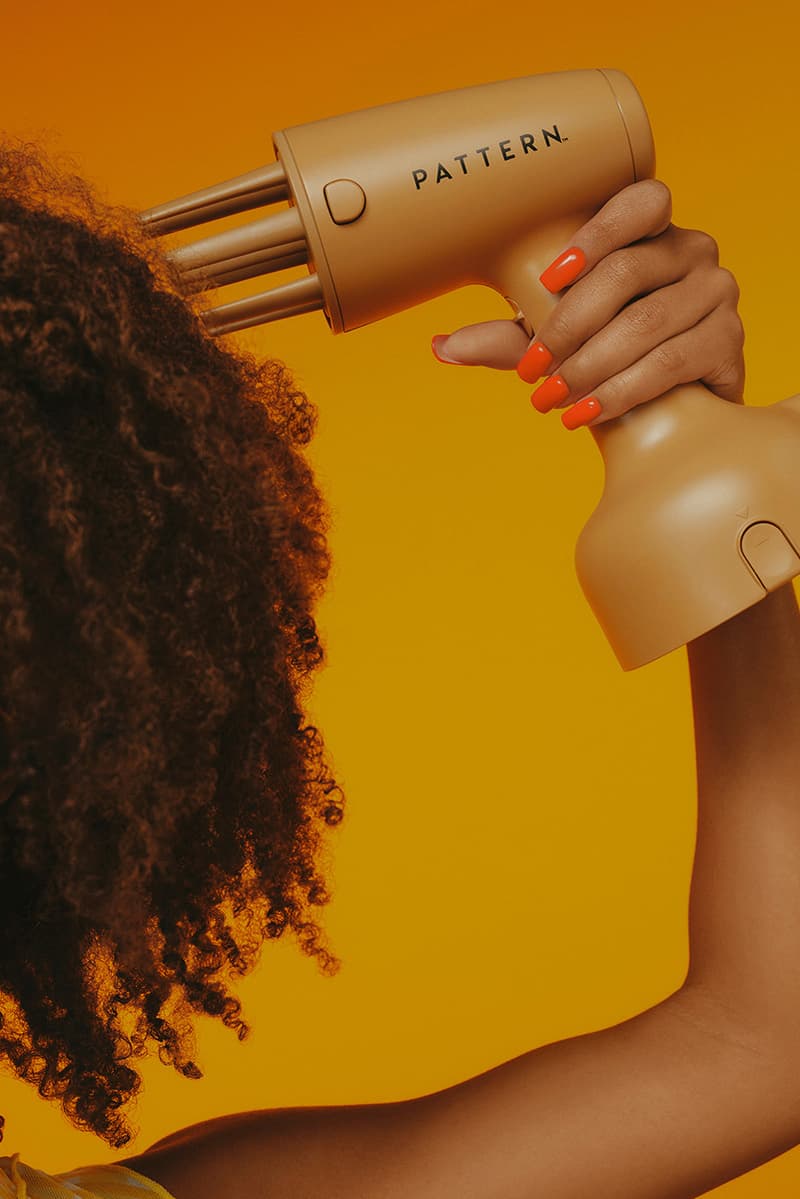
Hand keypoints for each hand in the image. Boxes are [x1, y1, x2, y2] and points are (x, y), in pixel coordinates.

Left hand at [430, 179, 744, 428]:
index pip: (640, 200)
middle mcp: (692, 250)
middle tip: (530, 370)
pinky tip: (586, 413)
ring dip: (588, 366)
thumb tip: (439, 346)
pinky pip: (670, 363)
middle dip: (567, 327)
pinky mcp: (728, 340)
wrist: (660, 405)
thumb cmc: (603, 353)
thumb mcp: (550, 339)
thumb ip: (503, 337)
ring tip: (550, 398)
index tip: (549, 277)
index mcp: (651, 230)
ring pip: (644, 325)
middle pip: (626, 274)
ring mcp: (717, 292)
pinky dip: (619, 392)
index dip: (595, 234)